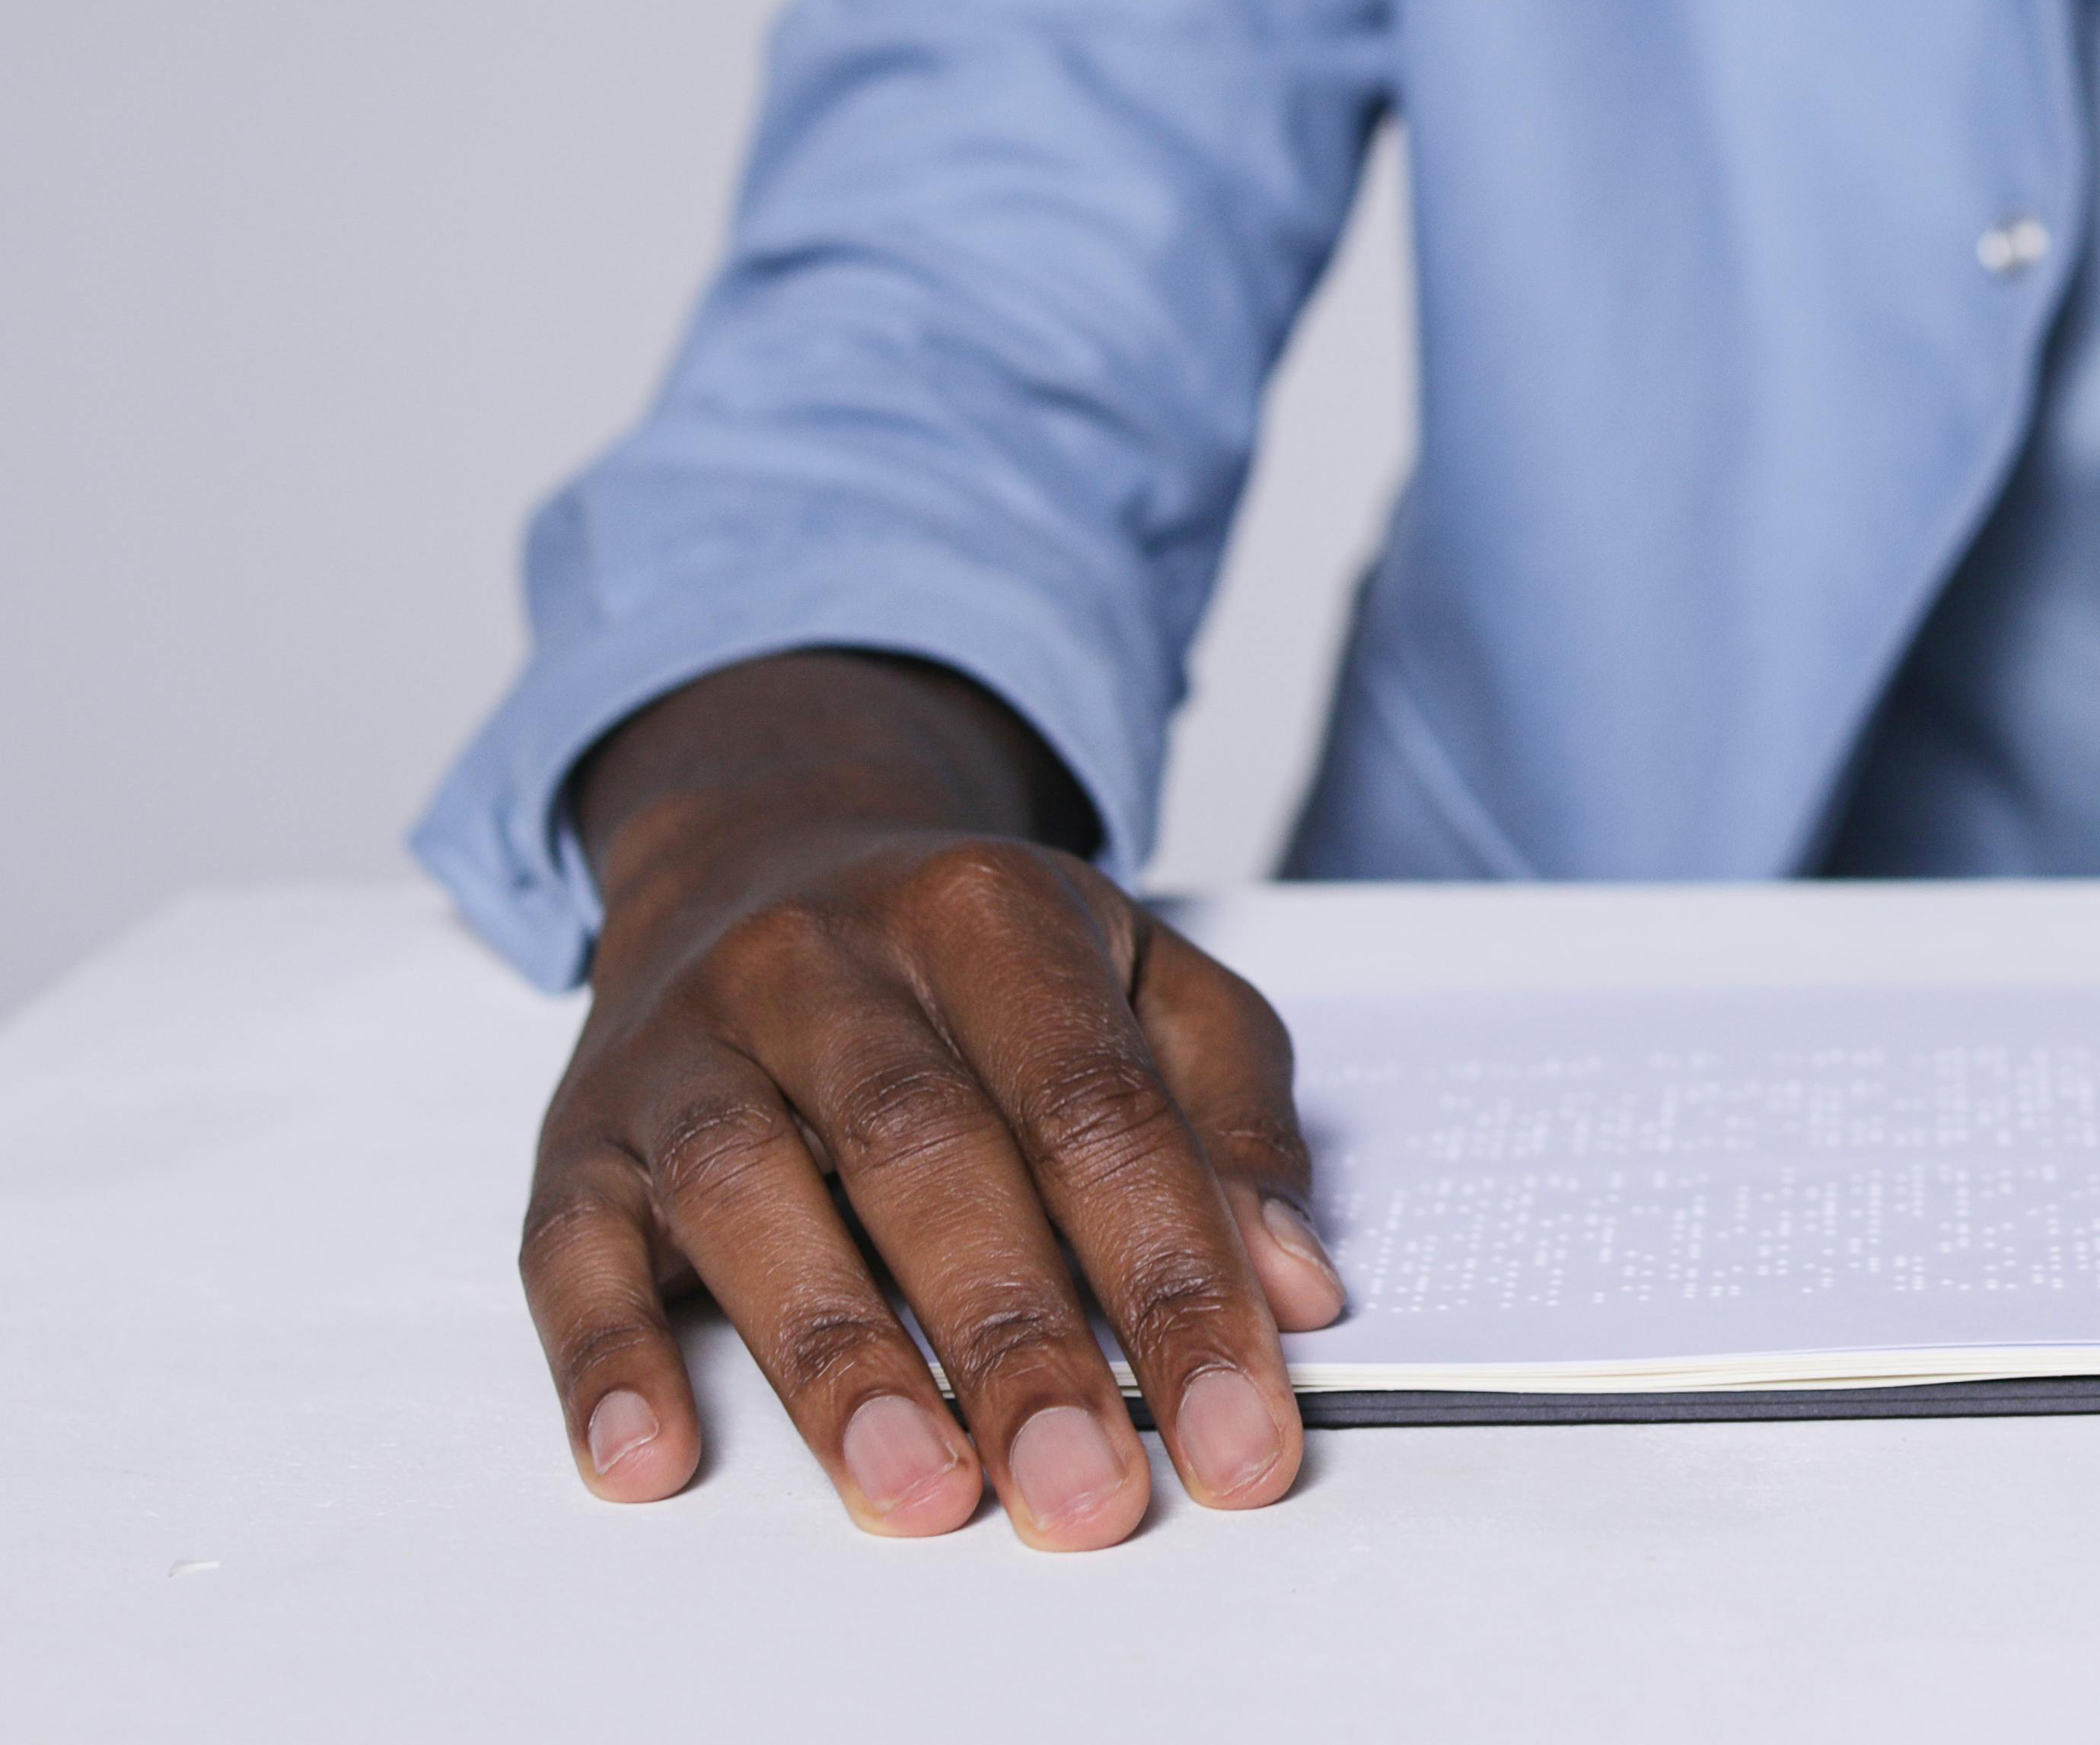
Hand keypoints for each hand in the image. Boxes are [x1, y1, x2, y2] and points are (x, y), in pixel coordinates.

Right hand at [519, 651, 1343, 1545]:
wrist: (760, 839)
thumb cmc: (976, 949)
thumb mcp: (1143, 974)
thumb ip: (1232, 1119)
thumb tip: (1295, 1289)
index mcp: (991, 912)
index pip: (1100, 1111)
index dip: (1178, 1279)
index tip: (1236, 1432)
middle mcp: (826, 963)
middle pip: (927, 1154)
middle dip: (1017, 1340)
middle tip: (1086, 1489)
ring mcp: (688, 1045)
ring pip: (750, 1193)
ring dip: (837, 1358)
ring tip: (921, 1491)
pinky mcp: (578, 1133)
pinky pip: (571, 1245)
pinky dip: (604, 1361)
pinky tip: (654, 1459)